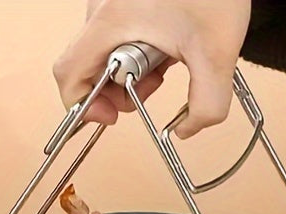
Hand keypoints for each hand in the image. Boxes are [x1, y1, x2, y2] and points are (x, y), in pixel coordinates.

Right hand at [53, 0, 250, 137]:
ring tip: (166, 60)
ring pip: (105, 51)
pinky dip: (139, 49)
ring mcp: (111, 1)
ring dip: (132, 69)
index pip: (69, 74)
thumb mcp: (216, 54)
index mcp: (110, 23)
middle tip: (153, 85)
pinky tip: (168, 44)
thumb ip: (206, 105)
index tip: (112, 114)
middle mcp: (102, 9)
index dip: (84, 104)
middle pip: (88, 67)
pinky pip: (118, 33)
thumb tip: (188, 129)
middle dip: (119, 89)